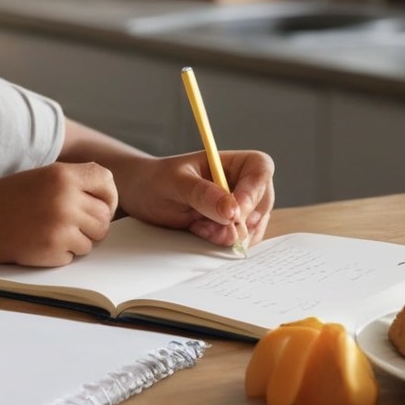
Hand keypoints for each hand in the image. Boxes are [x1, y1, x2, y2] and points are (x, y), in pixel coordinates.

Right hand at [0, 162, 117, 267]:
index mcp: (62, 175)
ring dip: (76, 242)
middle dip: (91, 225)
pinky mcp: (53, 250)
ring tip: (49, 234)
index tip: (100, 206)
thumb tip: (105, 197)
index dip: (108, 197)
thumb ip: (70, 182)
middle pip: (103, 217)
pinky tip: (37, 245)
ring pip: (92, 240)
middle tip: (69, 227)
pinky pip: (73, 256)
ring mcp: (60, 226)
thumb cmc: (2, 201)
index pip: (106, 181)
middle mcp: (66, 198)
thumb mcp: (38, 178)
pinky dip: (60, 255)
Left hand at [117, 150, 274, 247]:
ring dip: (230, 233)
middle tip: (212, 228)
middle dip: (241, 220)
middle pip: (263, 201)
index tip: (235, 213)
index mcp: (231, 162)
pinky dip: (224, 242)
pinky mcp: (230, 226)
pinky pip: (241, 238)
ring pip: (254, 225)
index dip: (254, 191)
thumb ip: (203, 195)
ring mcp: (238, 206)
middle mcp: (240, 183)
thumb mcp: (175, 184)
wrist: (142, 196)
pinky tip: (201, 232)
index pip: (260, 169)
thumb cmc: (155, 181)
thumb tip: (232, 211)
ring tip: (198, 226)